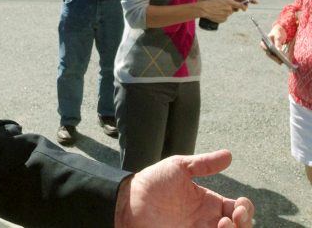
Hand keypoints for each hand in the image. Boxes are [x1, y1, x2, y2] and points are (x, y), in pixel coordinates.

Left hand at [115, 150, 253, 227]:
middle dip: (244, 223)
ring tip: (223, 224)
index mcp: (209, 202)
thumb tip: (229, 155)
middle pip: (239, 227)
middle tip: (234, 216)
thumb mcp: (179, 167)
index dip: (245, 208)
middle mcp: (208, 220)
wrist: (130, 200)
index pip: (238, 209)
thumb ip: (204, 164)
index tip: (238, 204)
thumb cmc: (154, 182)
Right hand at [199, 0, 247, 22]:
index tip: (244, 8)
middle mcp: (230, 9)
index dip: (244, 7)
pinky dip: (221, 16)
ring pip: (228, 14)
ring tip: (217, 10)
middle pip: (233, 10)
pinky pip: (224, 18)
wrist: (204, 9)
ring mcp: (227, 15)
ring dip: (225, 12)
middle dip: (230, 9)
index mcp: (230, 2)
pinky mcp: (223, 20)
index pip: (241, 6)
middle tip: (223, 7)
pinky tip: (216, 14)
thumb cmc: (212, 2)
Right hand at [263, 24, 287, 63]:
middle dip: (275, 58)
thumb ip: (278, 43)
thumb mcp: (278, 37)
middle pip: (269, 53)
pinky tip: (284, 60)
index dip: (270, 52)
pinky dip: (278, 58)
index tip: (276, 55)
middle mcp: (264, 46)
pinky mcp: (272, 51)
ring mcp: (268, 49)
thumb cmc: (278, 33)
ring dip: (277, 59)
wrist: (279, 31)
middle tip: (281, 61)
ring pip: (272, 56)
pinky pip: (274, 56)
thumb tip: (278, 51)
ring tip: (283, 62)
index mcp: (263, 42)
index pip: (266, 48)